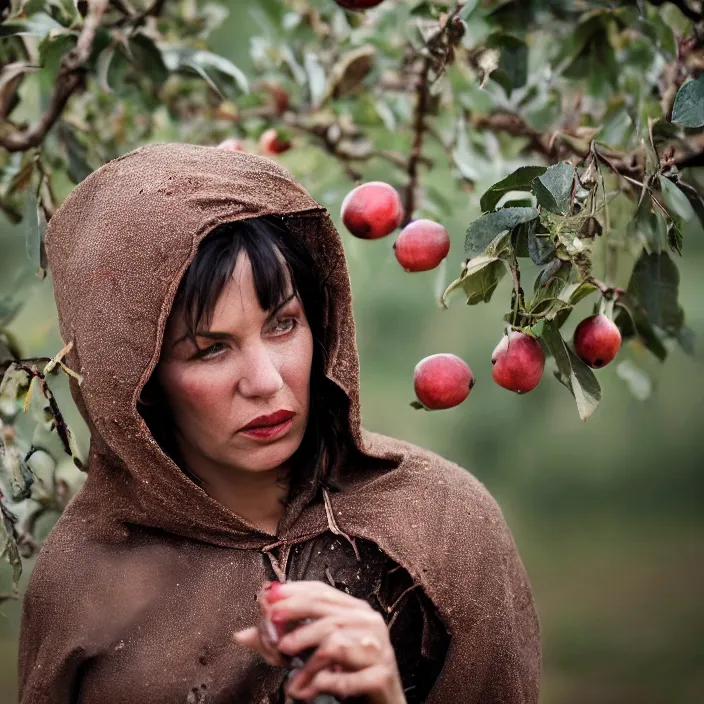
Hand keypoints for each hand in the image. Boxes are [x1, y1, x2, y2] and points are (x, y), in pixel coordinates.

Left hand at [234, 580, 406, 703]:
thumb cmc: (347, 673)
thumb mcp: (313, 653)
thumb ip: (282, 641)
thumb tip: (241, 635)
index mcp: (355, 609)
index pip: (321, 591)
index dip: (293, 592)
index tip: (269, 597)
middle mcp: (369, 622)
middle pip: (326, 612)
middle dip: (295, 621)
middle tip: (274, 635)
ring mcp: (379, 647)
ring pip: (333, 644)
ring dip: (306, 665)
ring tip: (292, 682)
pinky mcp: (381, 675)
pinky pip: (344, 677)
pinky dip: (321, 685)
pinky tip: (309, 692)